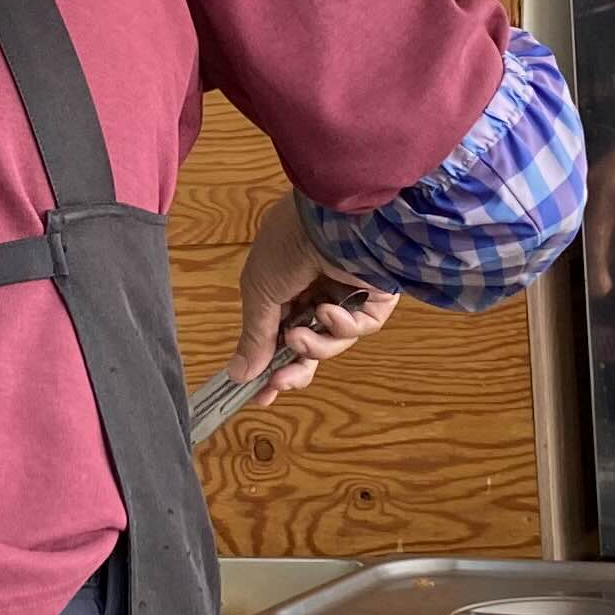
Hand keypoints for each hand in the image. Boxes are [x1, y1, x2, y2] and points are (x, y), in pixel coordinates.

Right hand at [233, 198, 398, 398]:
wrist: (332, 219)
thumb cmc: (288, 244)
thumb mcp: (260, 291)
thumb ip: (255, 337)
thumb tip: (238, 376)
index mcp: (287, 285)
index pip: (281, 333)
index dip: (271, 364)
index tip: (260, 395)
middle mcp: (318, 291)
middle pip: (309, 345)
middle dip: (294, 367)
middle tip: (279, 383)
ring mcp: (348, 295)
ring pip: (332, 341)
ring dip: (313, 345)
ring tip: (299, 336)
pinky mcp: (376, 299)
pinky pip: (358, 328)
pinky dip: (341, 325)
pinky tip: (330, 309)